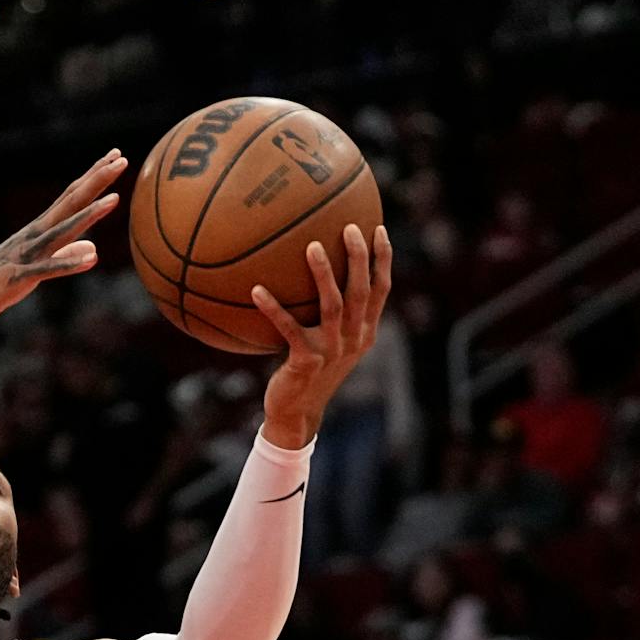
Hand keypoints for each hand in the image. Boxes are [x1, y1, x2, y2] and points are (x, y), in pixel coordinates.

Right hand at [0, 150, 125, 329]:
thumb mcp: (38, 268)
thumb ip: (66, 256)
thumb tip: (94, 250)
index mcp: (39, 232)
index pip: (72, 198)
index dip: (94, 177)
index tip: (115, 157)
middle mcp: (34, 236)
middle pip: (71, 203)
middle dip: (96, 181)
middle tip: (120, 158)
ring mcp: (27, 254)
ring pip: (62, 230)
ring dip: (89, 215)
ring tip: (115, 199)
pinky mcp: (20, 277)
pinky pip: (48, 269)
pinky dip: (69, 263)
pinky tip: (93, 258)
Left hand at [250, 223, 392, 449]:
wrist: (297, 412)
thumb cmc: (308, 370)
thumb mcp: (328, 342)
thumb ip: (331, 313)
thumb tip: (314, 271)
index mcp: (364, 333)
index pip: (381, 290)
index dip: (382, 260)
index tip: (377, 228)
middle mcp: (354, 340)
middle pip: (362, 292)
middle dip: (359, 258)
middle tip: (348, 227)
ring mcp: (332, 352)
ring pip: (333, 306)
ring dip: (324, 274)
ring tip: (312, 246)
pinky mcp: (306, 362)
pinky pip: (289, 328)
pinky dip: (273, 308)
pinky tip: (256, 289)